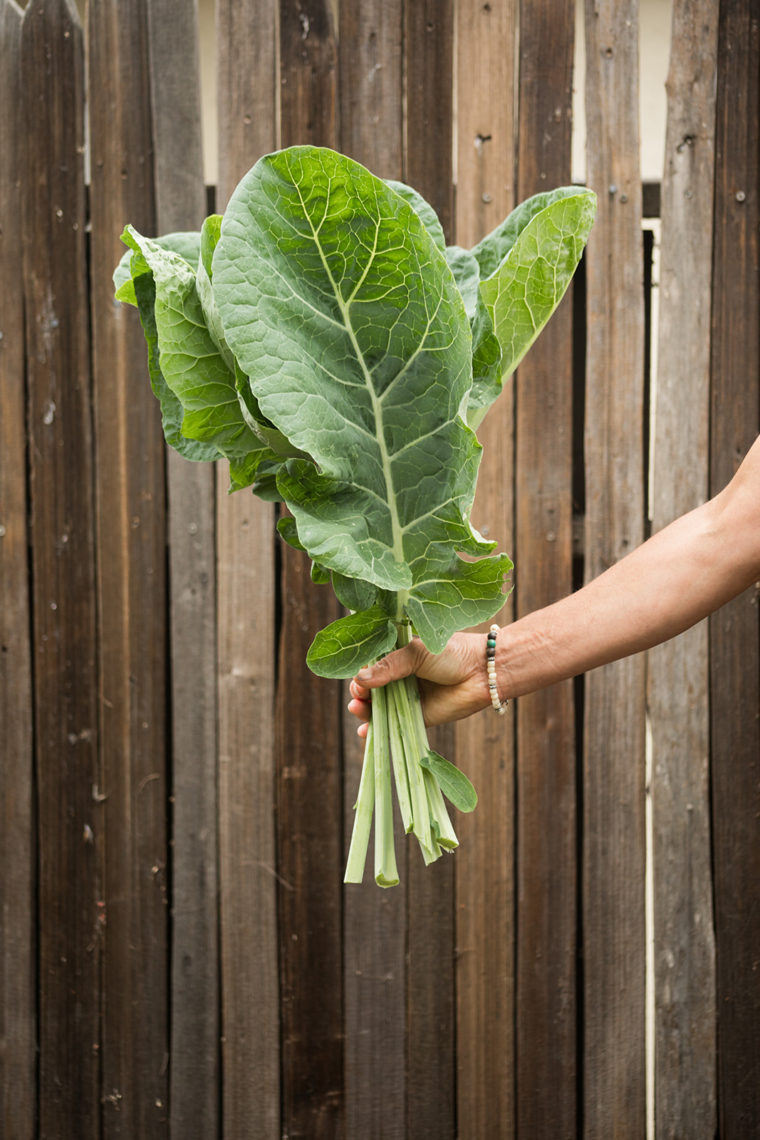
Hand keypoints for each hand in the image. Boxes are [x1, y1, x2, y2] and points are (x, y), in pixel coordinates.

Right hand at [347, 631, 490, 737]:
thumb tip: (360, 679)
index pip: (371, 667)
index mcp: (399, 657)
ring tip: (358, 709)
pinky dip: (378, 730)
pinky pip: (394, 725)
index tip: (357, 680)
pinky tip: (365, 732)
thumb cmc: (451, 653)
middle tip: (359, 696)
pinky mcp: (419, 717)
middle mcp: (401, 678)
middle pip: (371, 689)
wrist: (482, 672)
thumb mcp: (416, 653)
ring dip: (364, 711)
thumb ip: (389, 666)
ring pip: (379, 708)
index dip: (361, 674)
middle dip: (361, 694)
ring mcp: (408, 698)